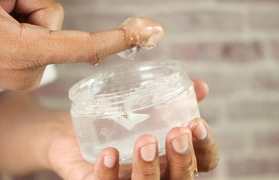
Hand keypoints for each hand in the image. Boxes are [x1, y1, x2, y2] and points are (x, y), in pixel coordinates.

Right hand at [0, 0, 162, 90]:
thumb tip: (53, 7)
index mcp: (19, 53)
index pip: (82, 47)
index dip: (116, 39)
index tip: (148, 33)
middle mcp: (28, 71)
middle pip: (54, 21)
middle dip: (28, 5)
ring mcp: (25, 74)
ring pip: (47, 28)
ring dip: (22, 14)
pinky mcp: (23, 71)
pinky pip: (39, 38)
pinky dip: (22, 25)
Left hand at [46, 79, 218, 179]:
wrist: (73, 134)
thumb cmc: (115, 122)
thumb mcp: (144, 106)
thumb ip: (172, 97)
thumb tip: (201, 86)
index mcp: (172, 157)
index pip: (203, 161)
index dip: (206, 147)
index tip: (197, 122)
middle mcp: (157, 174)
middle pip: (180, 179)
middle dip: (182, 159)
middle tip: (176, 133)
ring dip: (148, 168)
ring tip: (145, 141)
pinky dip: (108, 173)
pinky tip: (108, 153)